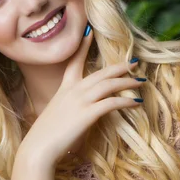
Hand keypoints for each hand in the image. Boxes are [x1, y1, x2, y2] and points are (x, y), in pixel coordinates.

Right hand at [20, 28, 143, 167]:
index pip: (74, 61)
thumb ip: (68, 108)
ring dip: (127, 82)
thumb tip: (78, 111)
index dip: (83, 46)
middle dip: (119, 67)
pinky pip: (112, 102)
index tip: (89, 31)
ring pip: (109, 85)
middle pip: (101, 73)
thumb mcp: (56, 114)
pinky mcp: (88, 113)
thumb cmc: (45, 136)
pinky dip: (126, 101)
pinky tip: (136, 102)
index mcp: (64, 88)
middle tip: (134, 62)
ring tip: (141, 82)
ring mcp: (80, 101)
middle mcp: (73, 90)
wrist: (38, 148)